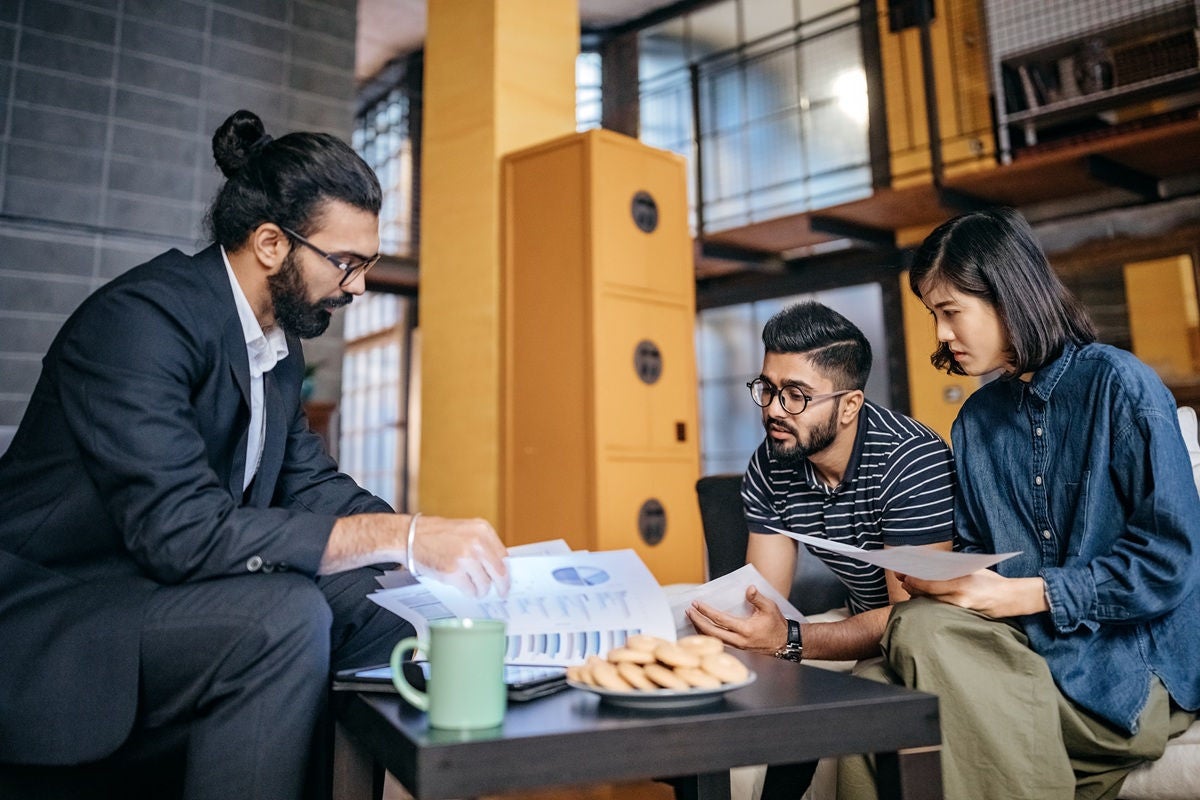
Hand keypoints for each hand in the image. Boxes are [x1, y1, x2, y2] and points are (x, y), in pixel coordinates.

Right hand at [410, 516, 509, 597]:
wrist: (410, 536)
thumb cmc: (436, 534)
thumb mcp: (465, 530)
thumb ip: (481, 544)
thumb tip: (497, 567)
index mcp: (482, 529)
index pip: (504, 556)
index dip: (506, 571)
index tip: (507, 579)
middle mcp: (476, 542)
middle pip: (499, 572)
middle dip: (501, 585)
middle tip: (501, 593)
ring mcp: (465, 558)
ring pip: (485, 583)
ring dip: (482, 590)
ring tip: (477, 590)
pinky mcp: (453, 572)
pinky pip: (469, 589)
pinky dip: (469, 592)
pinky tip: (466, 590)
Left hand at [684, 585, 787, 654]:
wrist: (784, 643)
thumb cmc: (777, 625)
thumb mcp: (770, 607)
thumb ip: (758, 598)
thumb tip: (749, 588)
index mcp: (746, 630)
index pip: (721, 620)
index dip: (707, 612)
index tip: (697, 604)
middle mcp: (739, 640)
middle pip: (712, 632)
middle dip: (698, 621)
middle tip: (689, 611)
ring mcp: (737, 647)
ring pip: (713, 639)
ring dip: (700, 629)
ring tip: (692, 618)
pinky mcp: (737, 649)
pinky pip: (718, 643)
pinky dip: (708, 635)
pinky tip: (702, 629)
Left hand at [900, 570, 1047, 617]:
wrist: (1010, 598)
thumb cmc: (989, 580)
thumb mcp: (971, 569)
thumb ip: (950, 569)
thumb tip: (927, 564)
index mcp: (961, 583)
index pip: (930, 583)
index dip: (914, 581)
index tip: (904, 575)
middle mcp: (959, 598)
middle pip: (927, 594)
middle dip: (912, 587)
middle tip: (902, 579)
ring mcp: (960, 609)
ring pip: (932, 603)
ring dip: (918, 595)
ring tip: (908, 587)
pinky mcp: (962, 615)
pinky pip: (940, 609)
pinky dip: (930, 602)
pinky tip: (923, 597)